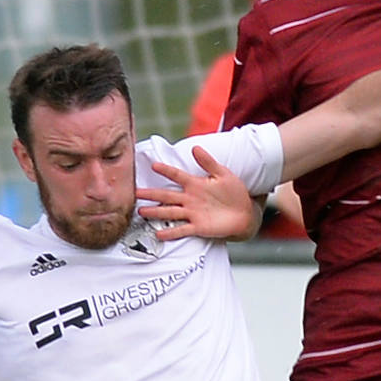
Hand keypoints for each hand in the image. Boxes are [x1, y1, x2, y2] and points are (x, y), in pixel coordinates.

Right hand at [137, 145, 259, 241]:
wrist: (244, 213)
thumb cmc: (234, 192)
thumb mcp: (223, 174)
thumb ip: (208, 162)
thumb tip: (196, 147)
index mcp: (195, 184)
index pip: (177, 176)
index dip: (166, 171)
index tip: (153, 165)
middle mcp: (190, 199)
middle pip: (167, 196)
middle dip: (151, 194)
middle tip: (135, 192)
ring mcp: (193, 213)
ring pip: (170, 212)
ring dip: (156, 212)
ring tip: (141, 211)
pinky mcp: (198, 227)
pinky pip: (182, 230)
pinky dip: (170, 232)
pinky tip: (158, 233)